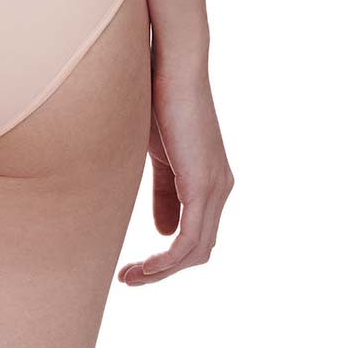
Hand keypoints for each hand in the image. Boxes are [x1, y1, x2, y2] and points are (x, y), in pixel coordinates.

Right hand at [119, 69, 233, 285]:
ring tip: (129, 278)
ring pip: (196, 251)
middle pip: (198, 251)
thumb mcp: (155, 154)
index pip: (195, 235)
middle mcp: (220, 188)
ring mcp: (216, 188)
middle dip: (162, 272)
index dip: (165, 259)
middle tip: (128, 279)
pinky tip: (144, 267)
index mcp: (209, 180)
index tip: (132, 268)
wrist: (170, 67)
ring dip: (161, 271)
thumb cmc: (156, 100)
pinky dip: (166, 261)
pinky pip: (189, 240)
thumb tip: (164, 230)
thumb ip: (164, 192)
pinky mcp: (204, 186)